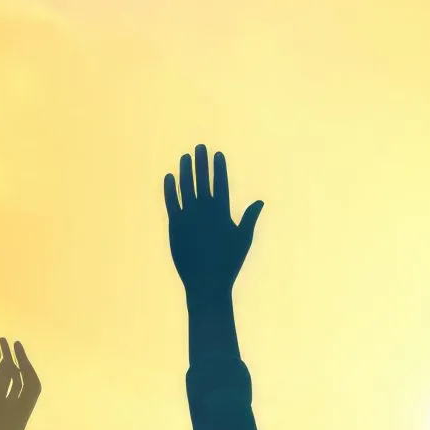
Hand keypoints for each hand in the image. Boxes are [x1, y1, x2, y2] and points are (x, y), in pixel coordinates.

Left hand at [164, 144, 264, 295]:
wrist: (206, 282)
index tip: (217, 154)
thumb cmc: (229, 262)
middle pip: (201, 180)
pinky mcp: (175, 226)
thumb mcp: (243, 239)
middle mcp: (204, 211)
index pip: (219, 183)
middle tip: (199, 147)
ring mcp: (188, 217)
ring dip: (184, 170)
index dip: (218, 167)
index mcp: (221, 212)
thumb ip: (249, 218)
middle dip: (201, 162)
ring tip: (185, 157)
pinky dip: (169, 189)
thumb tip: (259, 201)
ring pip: (184, 187)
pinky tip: (169, 177)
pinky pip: (171, 202)